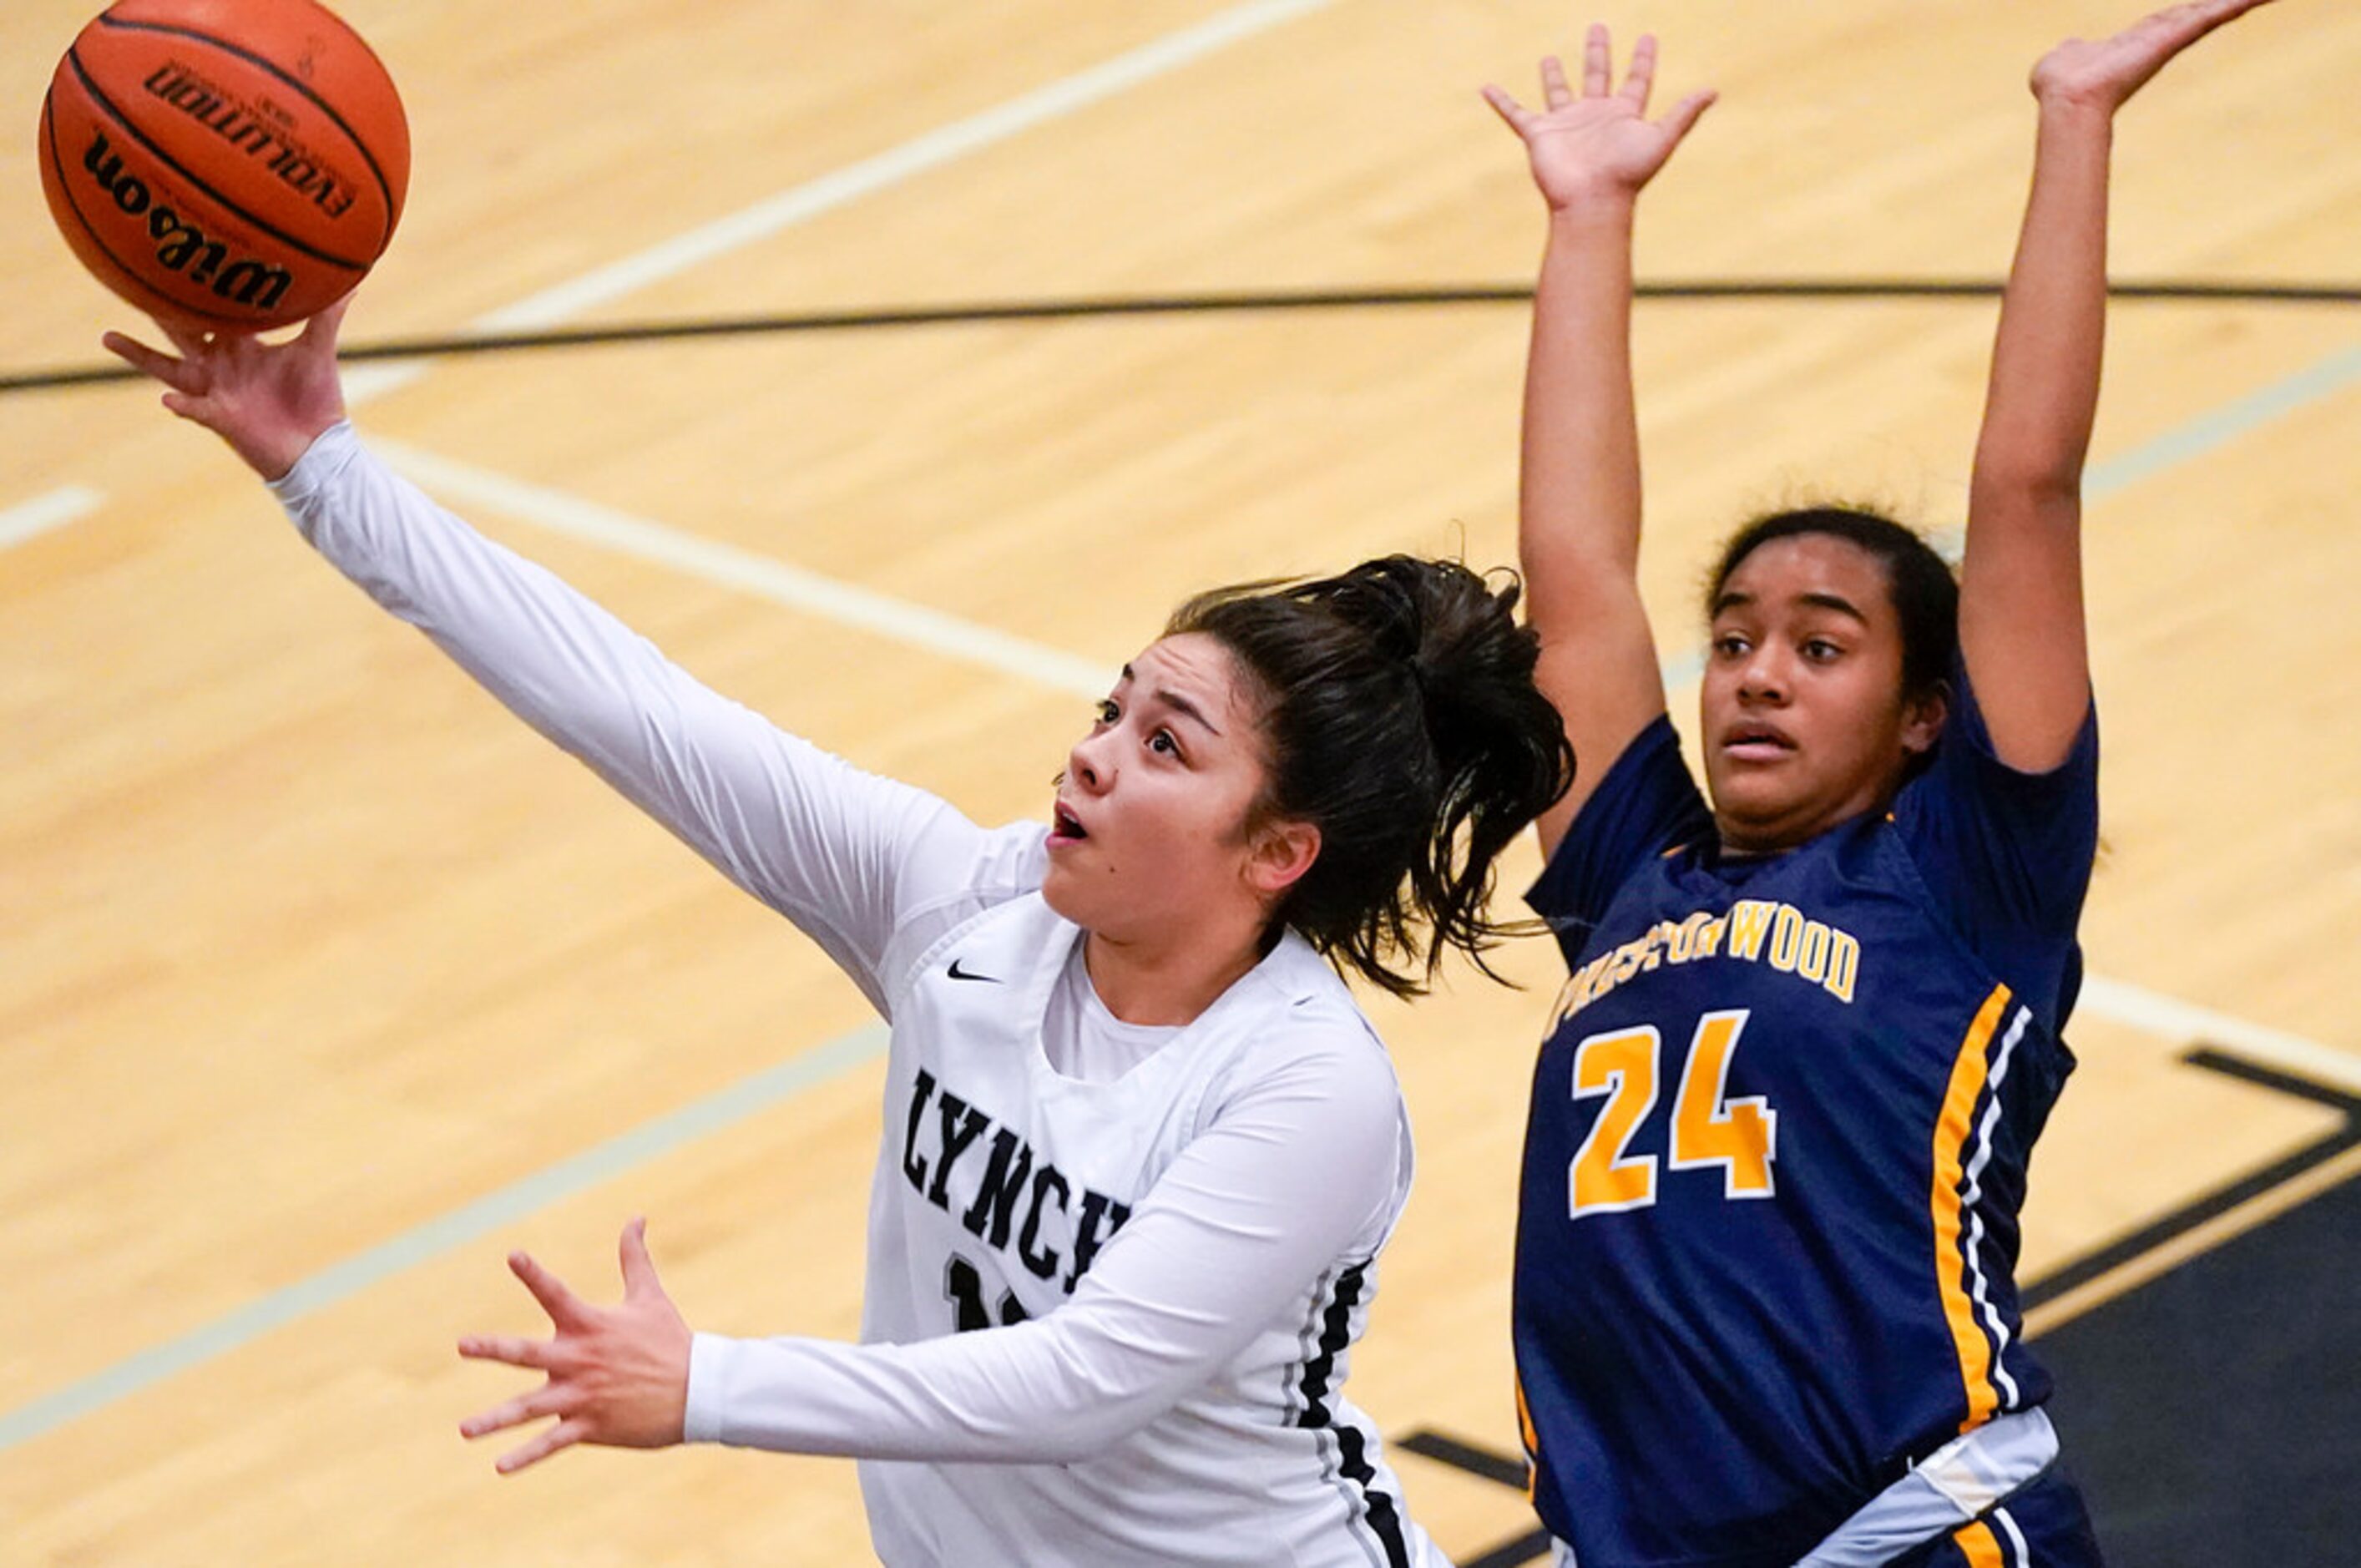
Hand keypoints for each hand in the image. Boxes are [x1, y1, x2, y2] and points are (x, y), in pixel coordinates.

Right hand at [101, 294, 351, 480]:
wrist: (320, 447)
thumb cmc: (315, 399)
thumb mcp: (319, 350)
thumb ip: (327, 315)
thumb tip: (349, 280)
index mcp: (240, 345)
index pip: (209, 310)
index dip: (191, 288)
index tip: (169, 256)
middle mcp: (220, 364)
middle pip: (178, 332)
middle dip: (156, 310)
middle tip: (126, 282)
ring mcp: (215, 391)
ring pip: (168, 369)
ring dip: (139, 355)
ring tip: (109, 337)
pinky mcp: (221, 419)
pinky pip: (195, 410)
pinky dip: (183, 405)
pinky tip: (168, 399)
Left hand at [457, 1218, 692, 1474]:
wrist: (699, 1391)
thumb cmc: (669, 1340)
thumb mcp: (650, 1296)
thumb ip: (634, 1258)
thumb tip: (636, 1217)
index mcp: (591, 1326)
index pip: (556, 1294)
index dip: (534, 1274)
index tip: (512, 1255)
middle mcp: (580, 1359)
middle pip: (528, 1354)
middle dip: (493, 1349)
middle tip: (463, 1345)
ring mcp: (583, 1396)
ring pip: (531, 1409)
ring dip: (496, 1420)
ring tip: (465, 1430)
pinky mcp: (591, 1425)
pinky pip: (552, 1442)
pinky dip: (527, 1456)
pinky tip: (500, 1466)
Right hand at [1483, 25, 1715, 211]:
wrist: (1592, 202)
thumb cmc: (1627, 174)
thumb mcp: (1661, 139)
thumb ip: (1684, 114)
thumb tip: (1713, 91)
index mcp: (1623, 114)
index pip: (1635, 79)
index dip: (1643, 59)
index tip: (1647, 38)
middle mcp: (1594, 115)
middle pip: (1596, 75)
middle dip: (1597, 52)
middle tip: (1598, 28)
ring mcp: (1565, 124)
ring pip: (1558, 92)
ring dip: (1553, 76)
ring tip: (1548, 58)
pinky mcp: (1539, 135)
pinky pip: (1515, 113)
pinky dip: (1500, 102)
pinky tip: (1487, 88)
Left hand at [2031, 0, 2274, 115]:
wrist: (2067, 99)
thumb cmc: (2059, 85)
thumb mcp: (2066, 57)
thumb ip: (2073, 49)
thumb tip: (2069, 49)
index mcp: (2135, 42)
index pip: (2169, 22)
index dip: (2187, 12)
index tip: (2204, 6)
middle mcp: (2158, 39)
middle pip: (2198, 14)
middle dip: (2226, 4)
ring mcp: (2169, 39)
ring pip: (2213, 13)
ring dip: (2242, 1)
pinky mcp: (2176, 36)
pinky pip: (2215, 14)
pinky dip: (2240, 3)